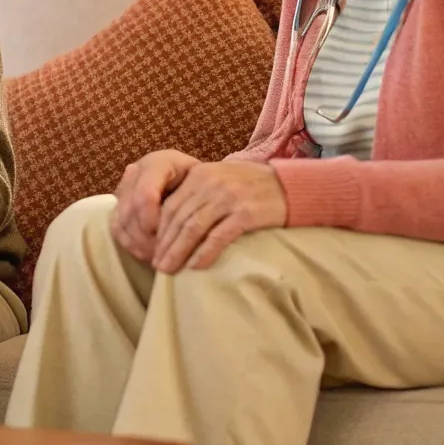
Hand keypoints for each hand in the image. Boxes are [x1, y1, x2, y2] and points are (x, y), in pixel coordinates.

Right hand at [110, 150, 200, 262]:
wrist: (193, 182)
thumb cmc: (202, 185)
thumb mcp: (205, 186)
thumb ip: (196, 198)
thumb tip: (191, 226)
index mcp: (158, 163)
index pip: (145, 195)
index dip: (154, 219)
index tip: (171, 237)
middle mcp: (136, 172)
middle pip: (131, 210)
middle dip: (148, 236)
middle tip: (166, 253)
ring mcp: (124, 189)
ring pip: (121, 221)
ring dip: (140, 243)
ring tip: (160, 256)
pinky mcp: (118, 207)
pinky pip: (117, 229)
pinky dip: (132, 245)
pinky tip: (149, 254)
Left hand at [152, 159, 287, 272]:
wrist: (290, 185)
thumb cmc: (252, 186)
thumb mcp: (219, 179)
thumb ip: (196, 193)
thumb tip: (169, 222)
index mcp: (199, 174)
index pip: (169, 205)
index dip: (158, 230)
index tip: (152, 249)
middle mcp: (210, 183)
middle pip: (178, 218)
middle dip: (164, 244)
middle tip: (156, 265)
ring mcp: (228, 198)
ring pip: (193, 228)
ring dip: (178, 252)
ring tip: (169, 269)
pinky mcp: (246, 213)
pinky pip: (219, 236)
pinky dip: (205, 253)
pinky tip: (196, 267)